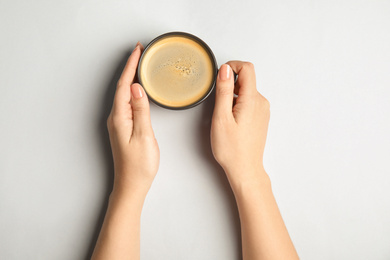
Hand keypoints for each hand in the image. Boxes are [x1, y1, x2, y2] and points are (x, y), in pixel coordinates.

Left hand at [107, 42, 158, 194]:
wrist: (132, 184)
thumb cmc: (139, 165)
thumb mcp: (144, 135)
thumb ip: (140, 110)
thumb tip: (137, 87)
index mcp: (120, 117)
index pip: (125, 85)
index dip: (131, 67)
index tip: (138, 51)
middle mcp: (116, 117)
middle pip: (122, 86)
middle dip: (131, 67)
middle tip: (141, 52)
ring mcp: (119, 123)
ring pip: (124, 93)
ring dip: (132, 77)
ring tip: (141, 65)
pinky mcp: (123, 127)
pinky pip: (127, 102)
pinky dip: (133, 90)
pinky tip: (139, 89)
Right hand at [211, 61, 269, 189]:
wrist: (245, 169)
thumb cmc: (232, 149)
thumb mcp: (221, 117)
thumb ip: (224, 90)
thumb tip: (225, 69)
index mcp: (252, 100)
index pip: (247, 68)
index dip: (232, 66)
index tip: (220, 76)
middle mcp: (261, 102)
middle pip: (246, 79)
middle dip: (230, 85)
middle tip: (219, 105)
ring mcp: (262, 110)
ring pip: (246, 91)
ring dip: (233, 97)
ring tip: (225, 117)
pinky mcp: (260, 117)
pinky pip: (249, 102)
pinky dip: (238, 105)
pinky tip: (232, 121)